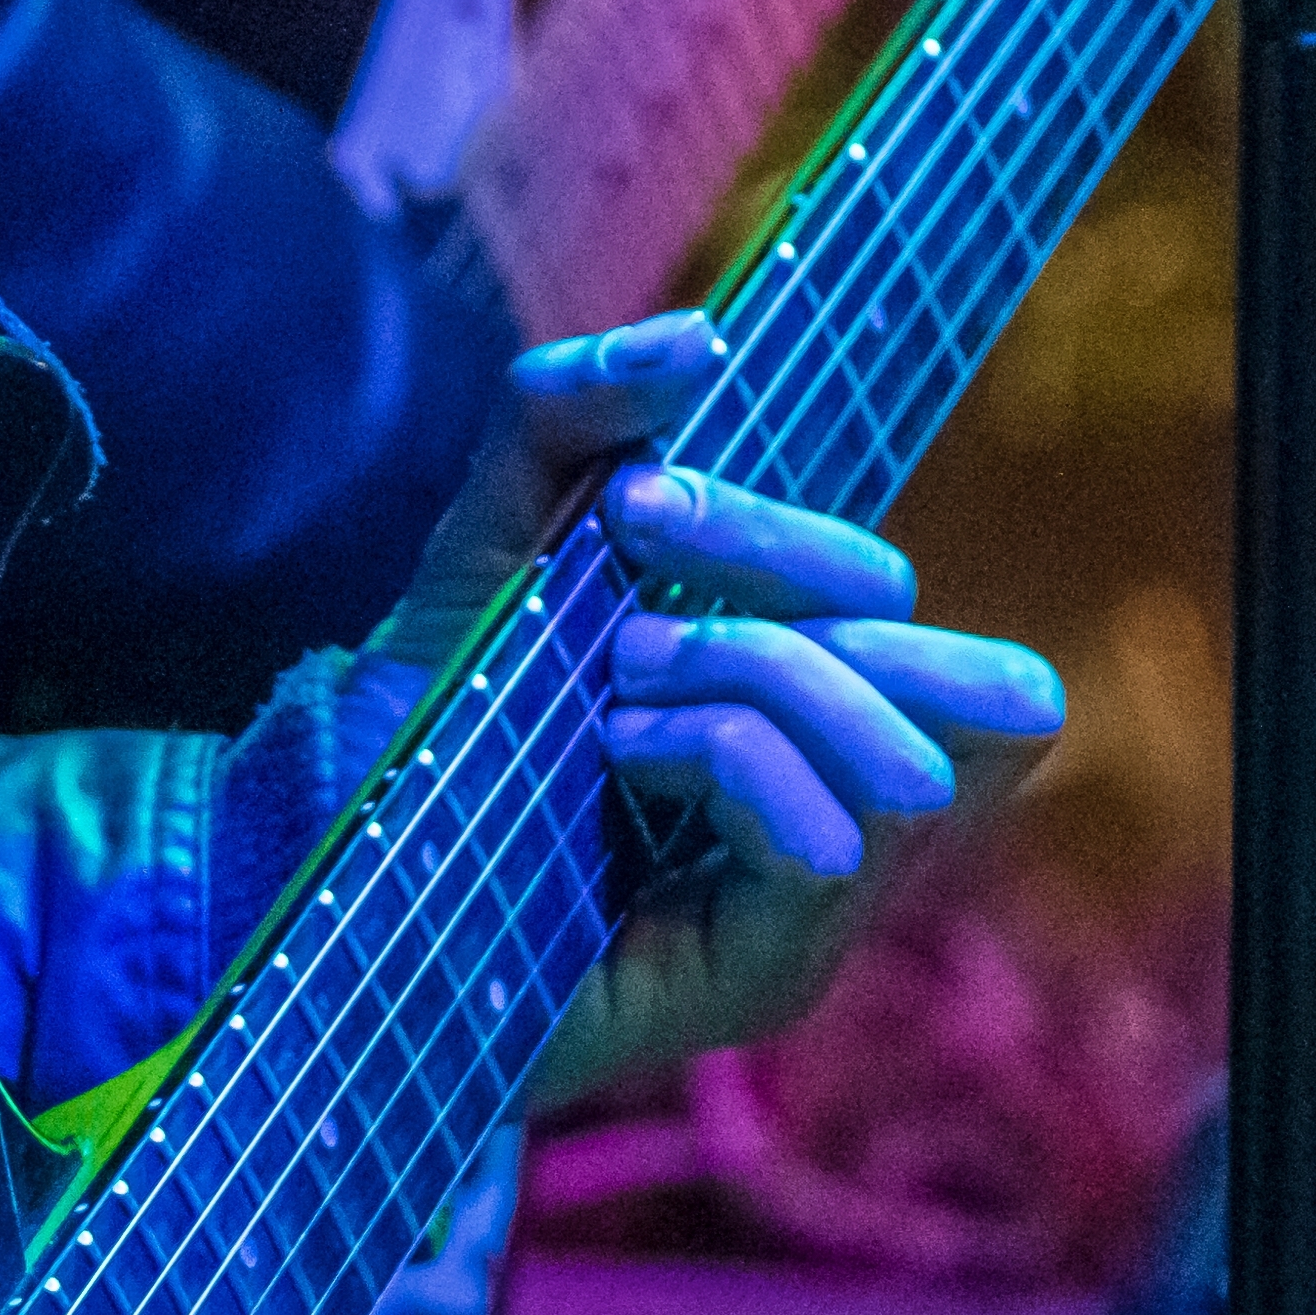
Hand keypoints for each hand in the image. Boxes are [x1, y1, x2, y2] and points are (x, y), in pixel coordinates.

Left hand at [375, 316, 1060, 1105]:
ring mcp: (816, 907)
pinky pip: (828, 847)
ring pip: (916, 768)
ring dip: (759, 684)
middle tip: (638, 616)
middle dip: (809, 601)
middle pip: (998, 694)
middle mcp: (842, 807)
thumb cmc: (428, 719)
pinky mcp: (764, 973)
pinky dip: (727, 764)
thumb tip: (704, 340)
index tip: (628, 509)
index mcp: (812, 703)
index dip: (790, 537)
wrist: (317, 864)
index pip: (913, 613)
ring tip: (616, 695)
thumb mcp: (491, 539)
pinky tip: (617, 758)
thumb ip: (572, 418)